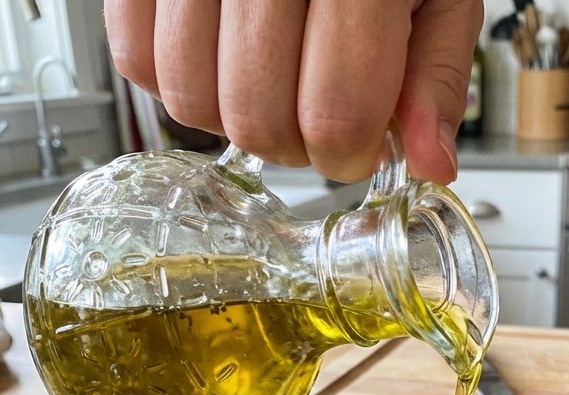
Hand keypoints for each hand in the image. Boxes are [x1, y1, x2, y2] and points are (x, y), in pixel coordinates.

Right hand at [104, 0, 481, 184]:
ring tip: (269, 82)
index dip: (347, 156)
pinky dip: (179, 80)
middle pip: (257, 120)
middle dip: (292, 145)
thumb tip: (428, 163)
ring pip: (190, 100)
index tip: (358, 146)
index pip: (334, 116)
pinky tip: (222, 58)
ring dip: (233, 120)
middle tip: (315, 114)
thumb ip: (433, 78)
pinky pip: (136, 60)